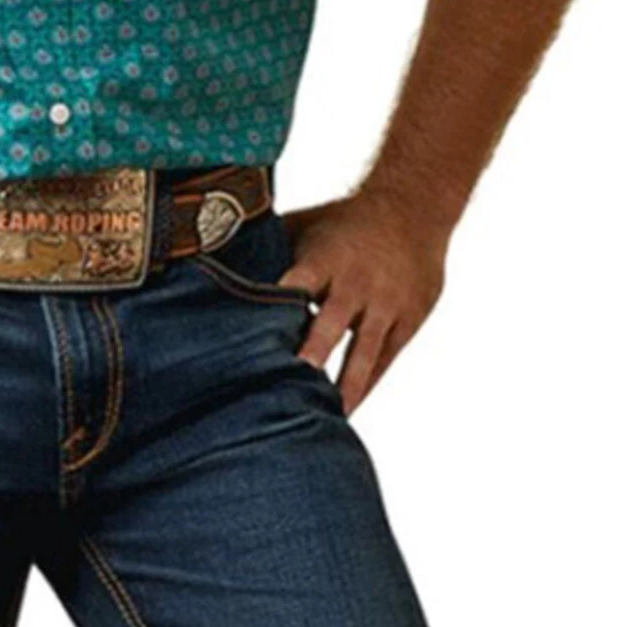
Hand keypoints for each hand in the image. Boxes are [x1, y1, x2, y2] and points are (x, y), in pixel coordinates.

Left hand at [272, 190, 450, 417]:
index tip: (254, 343)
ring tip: (321, 417)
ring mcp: (384, 306)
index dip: (276, 311)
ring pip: (362, 353)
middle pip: (330, 326)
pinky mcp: (407, 322)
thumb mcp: (307, 226)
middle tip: (291, 385)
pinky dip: (365, 386)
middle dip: (311, 355)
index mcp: (323, 260)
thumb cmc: (344, 221)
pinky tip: (344, 412)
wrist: (413, 208)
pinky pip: (384, 361)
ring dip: (342, 387)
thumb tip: (213, 259)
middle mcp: (354, 285)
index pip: (295, 287)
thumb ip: (269, 248)